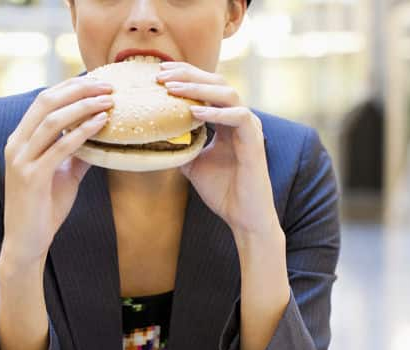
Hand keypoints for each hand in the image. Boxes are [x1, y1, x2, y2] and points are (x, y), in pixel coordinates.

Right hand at [2, 76, 113, 265]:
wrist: (26, 243)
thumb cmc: (44, 208)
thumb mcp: (64, 174)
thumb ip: (77, 153)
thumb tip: (100, 134)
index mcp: (20, 139)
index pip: (44, 100)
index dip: (71, 86)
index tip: (98, 82)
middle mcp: (16, 144)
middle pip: (46, 101)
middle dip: (78, 89)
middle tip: (107, 85)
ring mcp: (21, 160)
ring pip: (52, 120)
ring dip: (83, 106)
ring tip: (109, 101)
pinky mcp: (31, 177)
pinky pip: (60, 147)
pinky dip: (82, 131)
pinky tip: (101, 123)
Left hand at [156, 62, 279, 238]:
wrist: (243, 216)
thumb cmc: (222, 191)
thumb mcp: (192, 164)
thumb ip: (181, 146)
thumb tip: (155, 137)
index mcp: (226, 120)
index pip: (206, 87)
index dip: (185, 76)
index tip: (159, 73)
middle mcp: (239, 118)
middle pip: (216, 82)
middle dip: (188, 75)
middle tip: (161, 74)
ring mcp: (249, 127)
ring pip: (228, 93)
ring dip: (199, 88)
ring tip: (172, 88)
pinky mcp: (254, 141)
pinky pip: (238, 116)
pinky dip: (216, 112)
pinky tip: (193, 111)